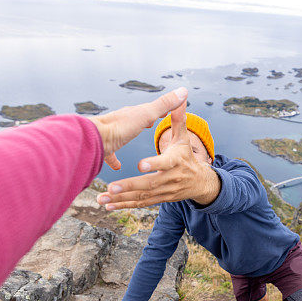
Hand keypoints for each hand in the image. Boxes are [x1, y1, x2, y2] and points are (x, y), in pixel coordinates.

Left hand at [89, 87, 187, 170]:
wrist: (92, 140)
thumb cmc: (119, 127)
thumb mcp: (146, 115)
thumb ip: (164, 105)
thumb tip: (183, 90)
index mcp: (133, 115)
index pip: (150, 109)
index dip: (160, 110)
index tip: (167, 110)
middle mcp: (122, 123)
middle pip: (136, 120)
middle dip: (144, 121)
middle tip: (151, 122)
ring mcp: (112, 135)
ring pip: (122, 134)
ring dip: (128, 135)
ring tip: (133, 137)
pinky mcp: (105, 149)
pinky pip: (111, 154)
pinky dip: (114, 159)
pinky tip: (117, 167)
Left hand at [96, 99, 220, 208]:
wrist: (199, 182)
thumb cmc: (187, 157)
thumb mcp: (184, 139)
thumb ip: (178, 119)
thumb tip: (182, 93)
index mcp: (175, 161)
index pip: (164, 163)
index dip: (154, 163)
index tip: (140, 164)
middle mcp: (169, 178)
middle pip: (148, 184)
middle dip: (129, 186)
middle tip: (112, 188)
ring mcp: (163, 191)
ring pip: (140, 197)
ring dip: (121, 199)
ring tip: (102, 200)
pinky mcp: (157, 199)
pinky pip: (139, 204)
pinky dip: (123, 205)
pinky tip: (108, 206)